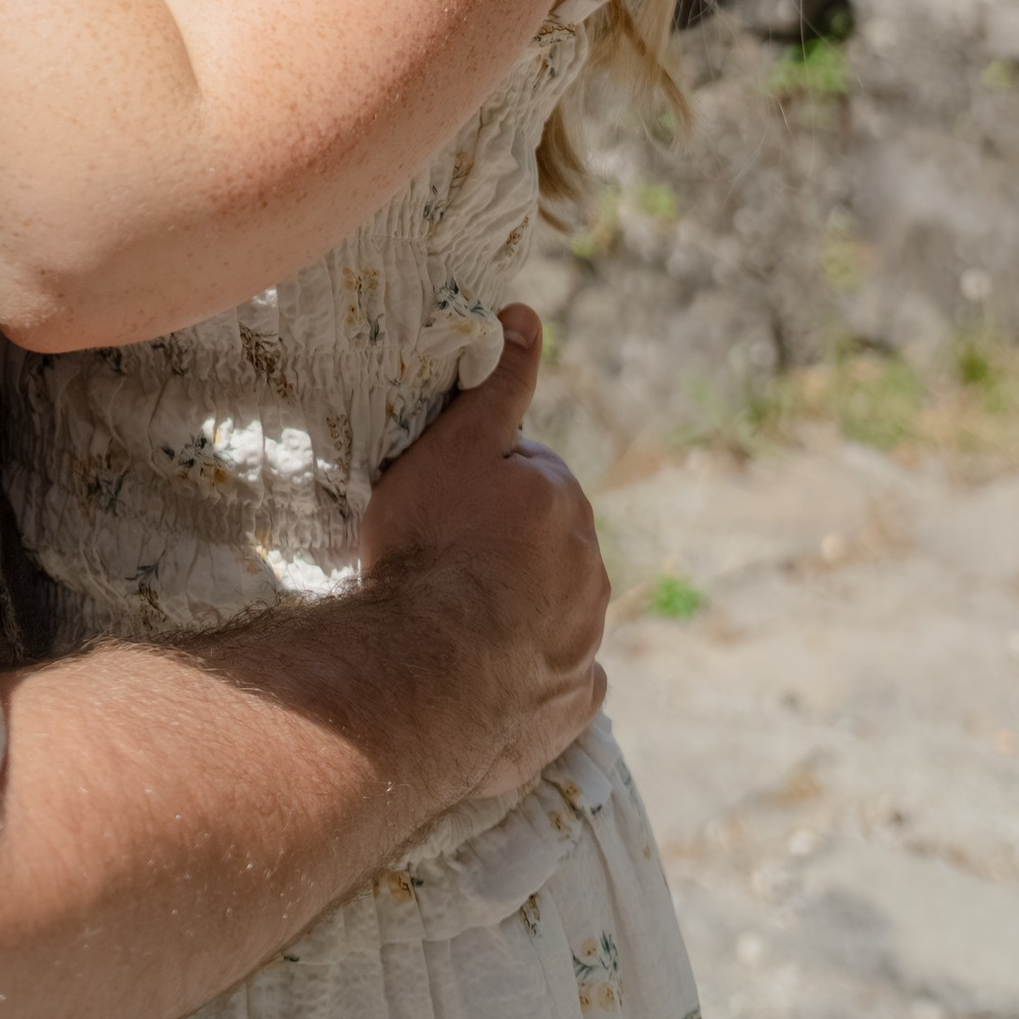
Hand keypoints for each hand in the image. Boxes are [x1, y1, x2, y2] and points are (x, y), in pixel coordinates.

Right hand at [355, 307, 608, 805]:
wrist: (428, 672)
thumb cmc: (432, 545)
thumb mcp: (455, 446)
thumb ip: (498, 383)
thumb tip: (524, 315)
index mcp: (564, 500)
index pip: (526, 474)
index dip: (478, 485)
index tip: (440, 506)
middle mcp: (590, 568)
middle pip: (545, 541)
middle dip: (504, 544)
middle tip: (440, 560)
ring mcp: (585, 641)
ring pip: (554, 607)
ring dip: (516, 606)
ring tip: (453, 620)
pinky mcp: (574, 703)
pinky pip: (561, 678)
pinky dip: (533, 672)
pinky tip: (491, 675)